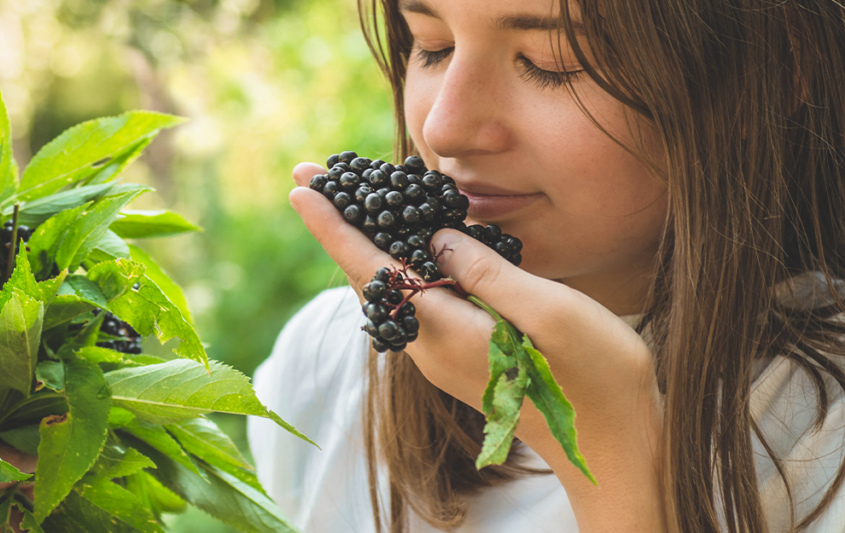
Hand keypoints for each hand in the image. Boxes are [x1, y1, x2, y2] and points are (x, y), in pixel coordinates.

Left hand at [290, 162, 663, 530]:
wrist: (611, 446)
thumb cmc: (595, 376)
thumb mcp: (550, 311)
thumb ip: (487, 271)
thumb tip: (433, 236)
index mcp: (447, 331)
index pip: (373, 269)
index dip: (336, 227)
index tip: (302, 188)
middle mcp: (430, 348)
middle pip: (369, 278)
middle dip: (338, 225)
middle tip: (310, 177)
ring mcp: (442, 357)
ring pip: (388, 291)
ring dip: (363, 243)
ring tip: (344, 201)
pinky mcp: (459, 358)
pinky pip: (413, 302)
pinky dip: (397, 264)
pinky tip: (401, 244)